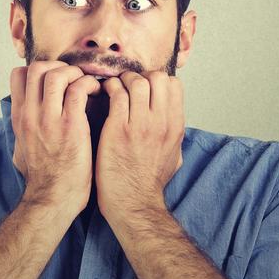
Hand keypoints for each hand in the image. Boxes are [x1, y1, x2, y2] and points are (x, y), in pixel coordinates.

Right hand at [10, 61, 100, 213]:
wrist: (53, 199)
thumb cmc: (44, 177)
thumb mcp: (22, 148)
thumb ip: (24, 129)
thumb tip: (25, 119)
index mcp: (20, 117)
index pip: (18, 75)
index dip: (40, 70)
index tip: (58, 79)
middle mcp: (31, 114)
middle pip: (37, 68)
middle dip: (59, 65)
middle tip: (74, 78)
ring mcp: (49, 119)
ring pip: (57, 74)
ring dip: (76, 73)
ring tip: (87, 84)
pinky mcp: (70, 125)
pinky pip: (78, 89)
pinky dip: (90, 84)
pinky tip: (97, 93)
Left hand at [95, 71, 183, 221]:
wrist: (133, 204)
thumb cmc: (149, 182)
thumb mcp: (174, 156)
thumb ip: (174, 134)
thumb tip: (173, 118)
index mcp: (175, 127)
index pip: (174, 85)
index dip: (157, 80)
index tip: (144, 87)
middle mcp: (161, 122)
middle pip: (157, 77)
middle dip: (140, 75)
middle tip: (127, 84)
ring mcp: (140, 125)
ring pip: (136, 82)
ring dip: (123, 80)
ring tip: (114, 88)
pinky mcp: (118, 129)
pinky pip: (116, 94)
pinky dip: (109, 88)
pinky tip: (103, 94)